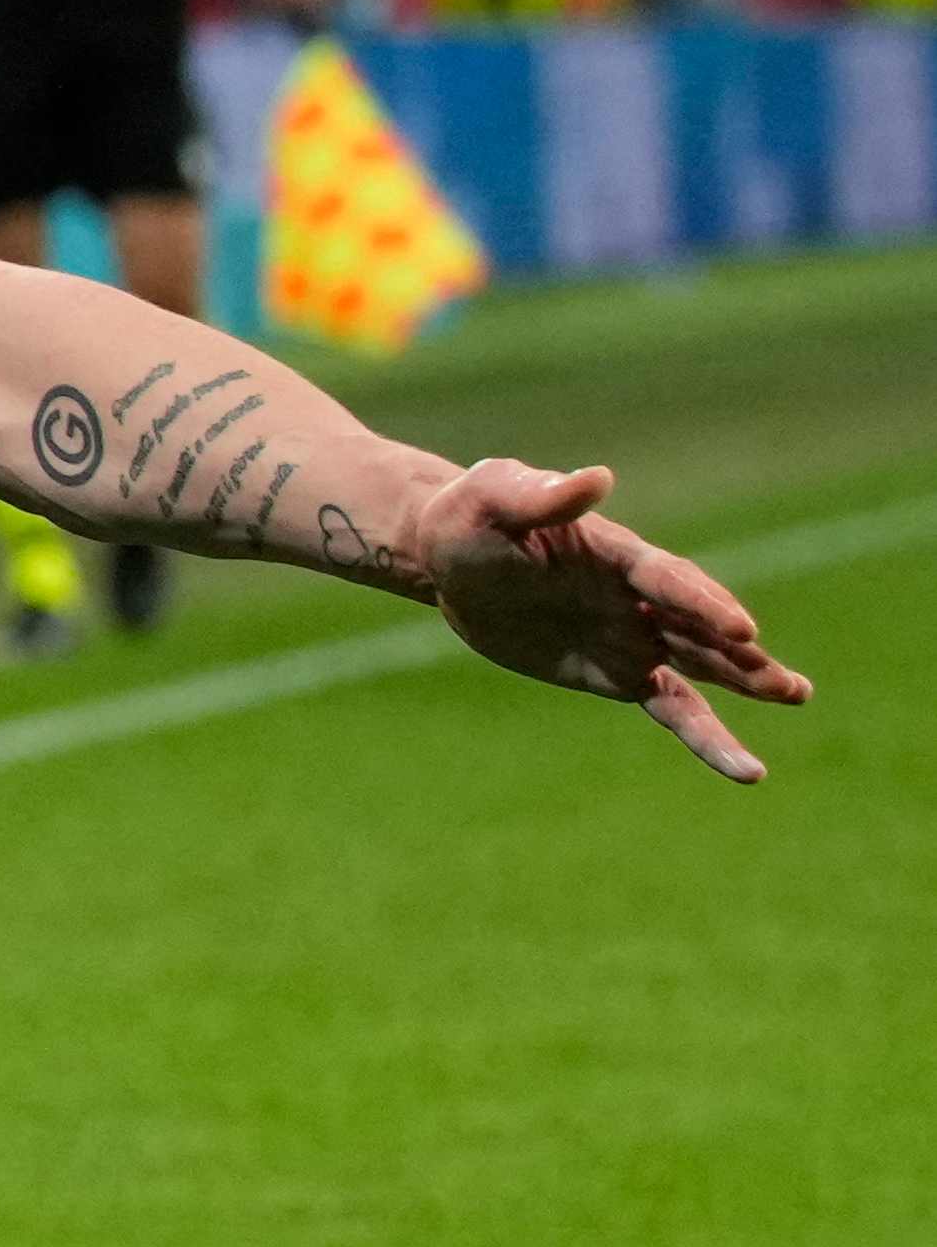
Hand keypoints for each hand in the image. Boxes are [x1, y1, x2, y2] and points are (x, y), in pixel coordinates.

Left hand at [408, 457, 810, 780]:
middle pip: (699, 626)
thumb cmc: (468, 519)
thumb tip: (595, 478)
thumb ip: (542, 496)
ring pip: (701, 665)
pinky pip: (671, 706)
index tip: (743, 629)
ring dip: (746, 681)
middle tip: (789, 685)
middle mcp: (637, 596)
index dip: (702, 603)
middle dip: (741, 654)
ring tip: (796, 695)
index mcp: (616, 553)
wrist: (449, 561)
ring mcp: (633, 635)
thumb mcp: (491, 500)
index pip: (667, 580)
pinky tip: (745, 767)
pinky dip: (705, 734)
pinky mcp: (618, 672)